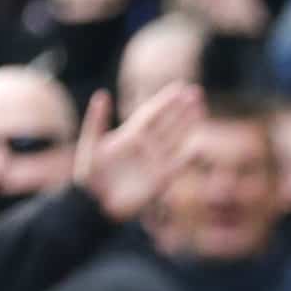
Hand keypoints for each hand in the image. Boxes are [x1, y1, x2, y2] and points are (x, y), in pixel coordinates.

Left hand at [74, 82, 206, 222]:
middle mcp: (145, 147)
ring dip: (188, 125)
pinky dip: (188, 157)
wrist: (95, 204)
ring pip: (176, 139)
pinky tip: (199, 146)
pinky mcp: (160, 180)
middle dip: (182, 108)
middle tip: (197, 92)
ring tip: (201, 109)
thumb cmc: (89, 175)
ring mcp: (154, 162)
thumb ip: (96, 119)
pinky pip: (177, 165)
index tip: (180, 86)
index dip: (165, 100)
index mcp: (129, 136)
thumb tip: (102, 93)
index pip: (152, 113)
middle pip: (168, 123)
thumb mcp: (90, 144)